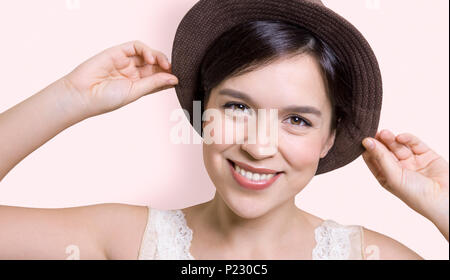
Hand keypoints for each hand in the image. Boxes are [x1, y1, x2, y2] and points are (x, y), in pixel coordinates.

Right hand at [62, 40, 178, 117]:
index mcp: (137, 86)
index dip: (168, 77)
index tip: (177, 79)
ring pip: (148, 54)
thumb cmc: (105, 99)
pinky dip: (147, 50)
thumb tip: (174, 79)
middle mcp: (132, 73)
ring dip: (159, 57)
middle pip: (155, 65)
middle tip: (172, 69)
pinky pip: (136, 46)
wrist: (82, 95)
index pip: (158, 78)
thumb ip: (154, 83)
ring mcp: (125, 62)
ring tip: (163, 64)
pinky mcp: (118, 52)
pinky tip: (151, 59)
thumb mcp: (135, 92)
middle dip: (166, 66)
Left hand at [362, 130, 448, 224]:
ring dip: (391, 139)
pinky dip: (407, 139)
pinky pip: (414, 143)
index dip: (368, 149)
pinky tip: (401, 137)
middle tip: (375, 133)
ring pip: (399, 146)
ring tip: (385, 133)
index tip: (363, 139)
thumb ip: (380, 157)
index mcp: (387, 177)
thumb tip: (366, 142)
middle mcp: (398, 169)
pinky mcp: (426, 155)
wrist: (446, 199)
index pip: (373, 160)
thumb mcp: (393, 176)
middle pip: (385, 151)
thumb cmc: (417, 195)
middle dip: (380, 142)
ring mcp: (412, 161)